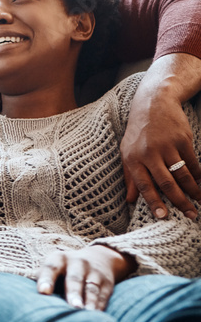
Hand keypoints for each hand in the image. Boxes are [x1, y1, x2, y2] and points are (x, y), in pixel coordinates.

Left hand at [36, 246, 134, 310]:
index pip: (51, 268)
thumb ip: (43, 281)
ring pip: (91, 287)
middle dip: (73, 293)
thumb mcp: (53, 269)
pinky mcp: (107, 282)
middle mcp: (77, 263)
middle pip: (74, 278)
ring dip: (89, 301)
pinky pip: (103, 295)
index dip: (47, 279)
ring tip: (86, 314)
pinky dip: (100, 305)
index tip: (43, 292)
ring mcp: (94, 272)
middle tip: (73, 306)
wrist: (97, 258)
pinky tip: (97, 316)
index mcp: (58, 259)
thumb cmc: (63, 271)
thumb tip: (30, 303)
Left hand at [121, 55, 200, 219]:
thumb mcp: (127, 152)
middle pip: (166, 183)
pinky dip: (198, 175)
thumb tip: (130, 200)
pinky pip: (192, 162)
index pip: (144, 185)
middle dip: (179, 201)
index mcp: (133, 159)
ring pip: (182, 174)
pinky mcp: (182, 139)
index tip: (163, 217)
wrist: (153, 104)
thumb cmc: (138, 133)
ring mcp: (167, 146)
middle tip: (190, 215)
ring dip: (192, 190)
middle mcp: (149, 153)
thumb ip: (130, 177)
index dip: (154, 202)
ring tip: (198, 201)